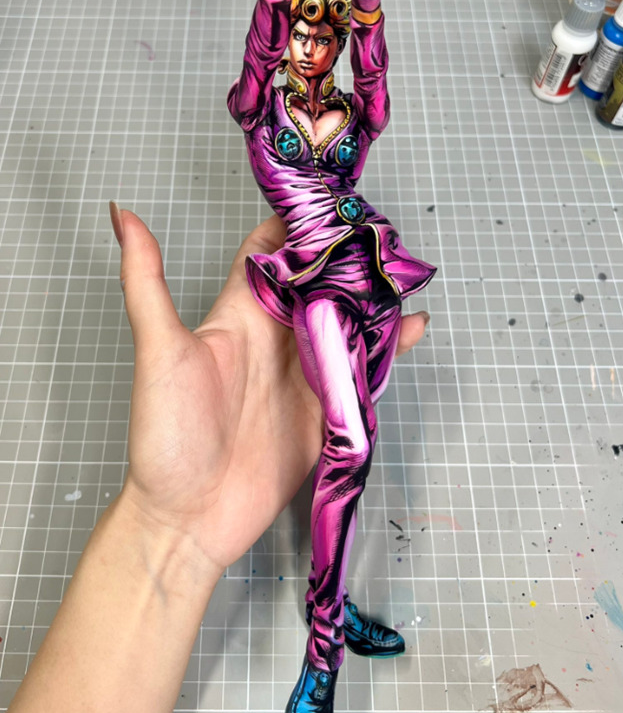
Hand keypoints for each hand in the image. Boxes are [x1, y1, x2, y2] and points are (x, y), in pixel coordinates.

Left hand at [109, 204, 428, 574]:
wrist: (188, 518)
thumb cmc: (165, 438)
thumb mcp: (157, 353)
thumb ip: (146, 282)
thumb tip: (120, 214)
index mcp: (240, 316)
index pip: (271, 252)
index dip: (297, 221)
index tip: (327, 194)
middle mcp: (276, 339)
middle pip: (320, 283)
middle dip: (349, 256)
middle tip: (384, 231)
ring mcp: (304, 375)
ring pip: (348, 322)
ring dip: (374, 299)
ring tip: (404, 275)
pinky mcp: (326, 411)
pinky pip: (362, 372)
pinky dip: (389, 350)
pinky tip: (412, 332)